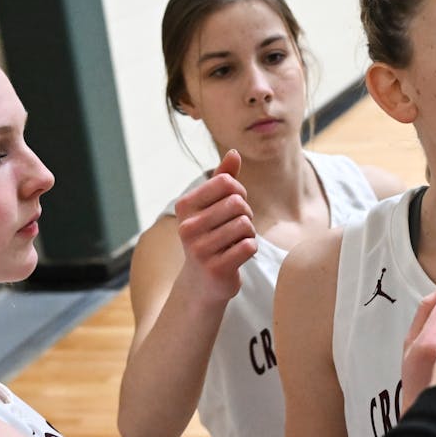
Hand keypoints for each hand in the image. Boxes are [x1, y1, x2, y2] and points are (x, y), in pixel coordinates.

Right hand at [175, 149, 258, 301]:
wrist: (201, 283)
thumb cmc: (210, 237)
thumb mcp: (212, 206)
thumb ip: (223, 179)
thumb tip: (234, 153)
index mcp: (185, 206)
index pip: (226, 182)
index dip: (239, 192)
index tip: (233, 206)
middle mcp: (187, 227)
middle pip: (238, 203)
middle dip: (246, 214)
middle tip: (237, 227)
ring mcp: (200, 249)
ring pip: (245, 225)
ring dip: (248, 233)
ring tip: (236, 241)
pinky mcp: (216, 268)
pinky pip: (249, 246)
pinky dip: (250, 248)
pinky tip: (238, 255)